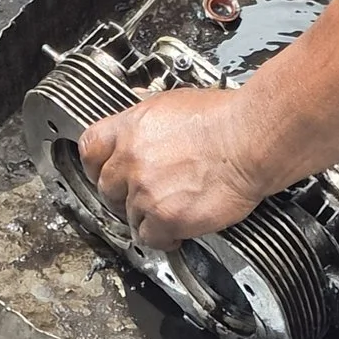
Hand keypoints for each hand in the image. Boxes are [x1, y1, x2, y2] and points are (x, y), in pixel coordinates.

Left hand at [79, 85, 263, 248]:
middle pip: (106, 187)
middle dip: (122, 194)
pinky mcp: (164, 218)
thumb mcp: (175, 100)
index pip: (90, 148)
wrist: (249, 140)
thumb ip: (148, 112)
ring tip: (170, 208)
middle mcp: (131, 159)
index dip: (95, 164)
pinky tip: (178, 228)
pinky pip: (149, 238)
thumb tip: (138, 103)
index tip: (102, 172)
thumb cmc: (224, 119)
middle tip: (143, 195)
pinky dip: (163, 237)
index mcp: (131, 128)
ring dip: (147, 216)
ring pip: (129, 215)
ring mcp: (145, 191)